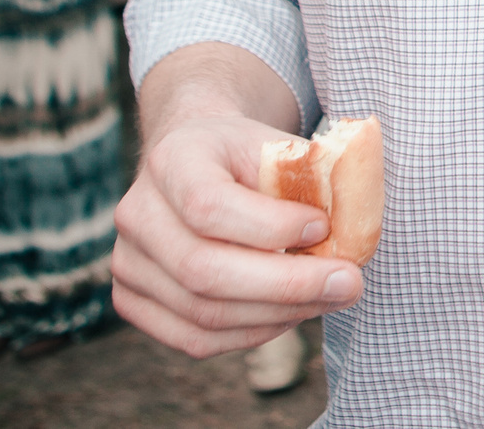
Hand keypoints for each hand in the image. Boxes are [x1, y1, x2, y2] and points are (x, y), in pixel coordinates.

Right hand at [113, 110, 365, 356]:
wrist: (196, 159)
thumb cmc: (248, 153)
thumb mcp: (278, 144)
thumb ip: (312, 175)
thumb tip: (355, 226)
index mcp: (170, 160)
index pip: (209, 206)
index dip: (271, 227)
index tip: (325, 227)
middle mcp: (136, 214)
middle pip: (203, 271)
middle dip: (288, 285)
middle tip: (349, 283)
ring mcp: (128, 263)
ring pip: (202, 314)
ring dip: (278, 315)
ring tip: (330, 298)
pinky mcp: (134, 302)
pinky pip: (195, 339)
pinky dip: (252, 334)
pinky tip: (292, 314)